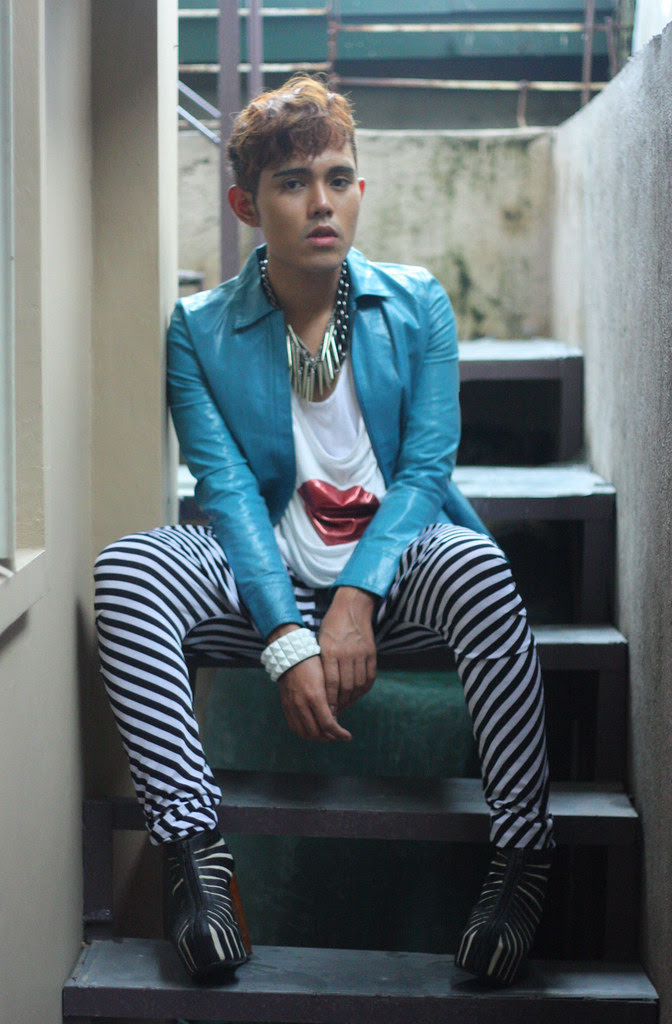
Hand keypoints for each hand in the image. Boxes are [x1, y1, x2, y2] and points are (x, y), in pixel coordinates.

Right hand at [278, 654, 351, 741]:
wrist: (291, 656)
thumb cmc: (313, 664)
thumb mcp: (328, 679)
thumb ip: (332, 699)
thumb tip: (336, 718)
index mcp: (315, 696)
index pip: (328, 724)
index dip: (339, 733)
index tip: (348, 736)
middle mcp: (301, 704)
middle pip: (316, 733)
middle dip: (330, 738)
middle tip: (338, 735)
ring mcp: (291, 706)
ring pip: (304, 733)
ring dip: (317, 737)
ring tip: (327, 735)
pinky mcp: (286, 706)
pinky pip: (294, 727)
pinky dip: (305, 733)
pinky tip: (313, 730)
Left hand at [319, 587, 376, 712]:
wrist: (352, 607)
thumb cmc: (331, 626)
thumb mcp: (320, 641)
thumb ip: (321, 663)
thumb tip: (319, 689)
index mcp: (330, 651)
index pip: (330, 683)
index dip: (329, 700)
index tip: (326, 711)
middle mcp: (346, 653)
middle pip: (345, 687)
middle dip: (340, 703)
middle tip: (335, 712)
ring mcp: (361, 653)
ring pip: (358, 684)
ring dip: (352, 698)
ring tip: (345, 705)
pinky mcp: (372, 653)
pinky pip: (369, 677)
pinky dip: (363, 689)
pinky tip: (357, 694)